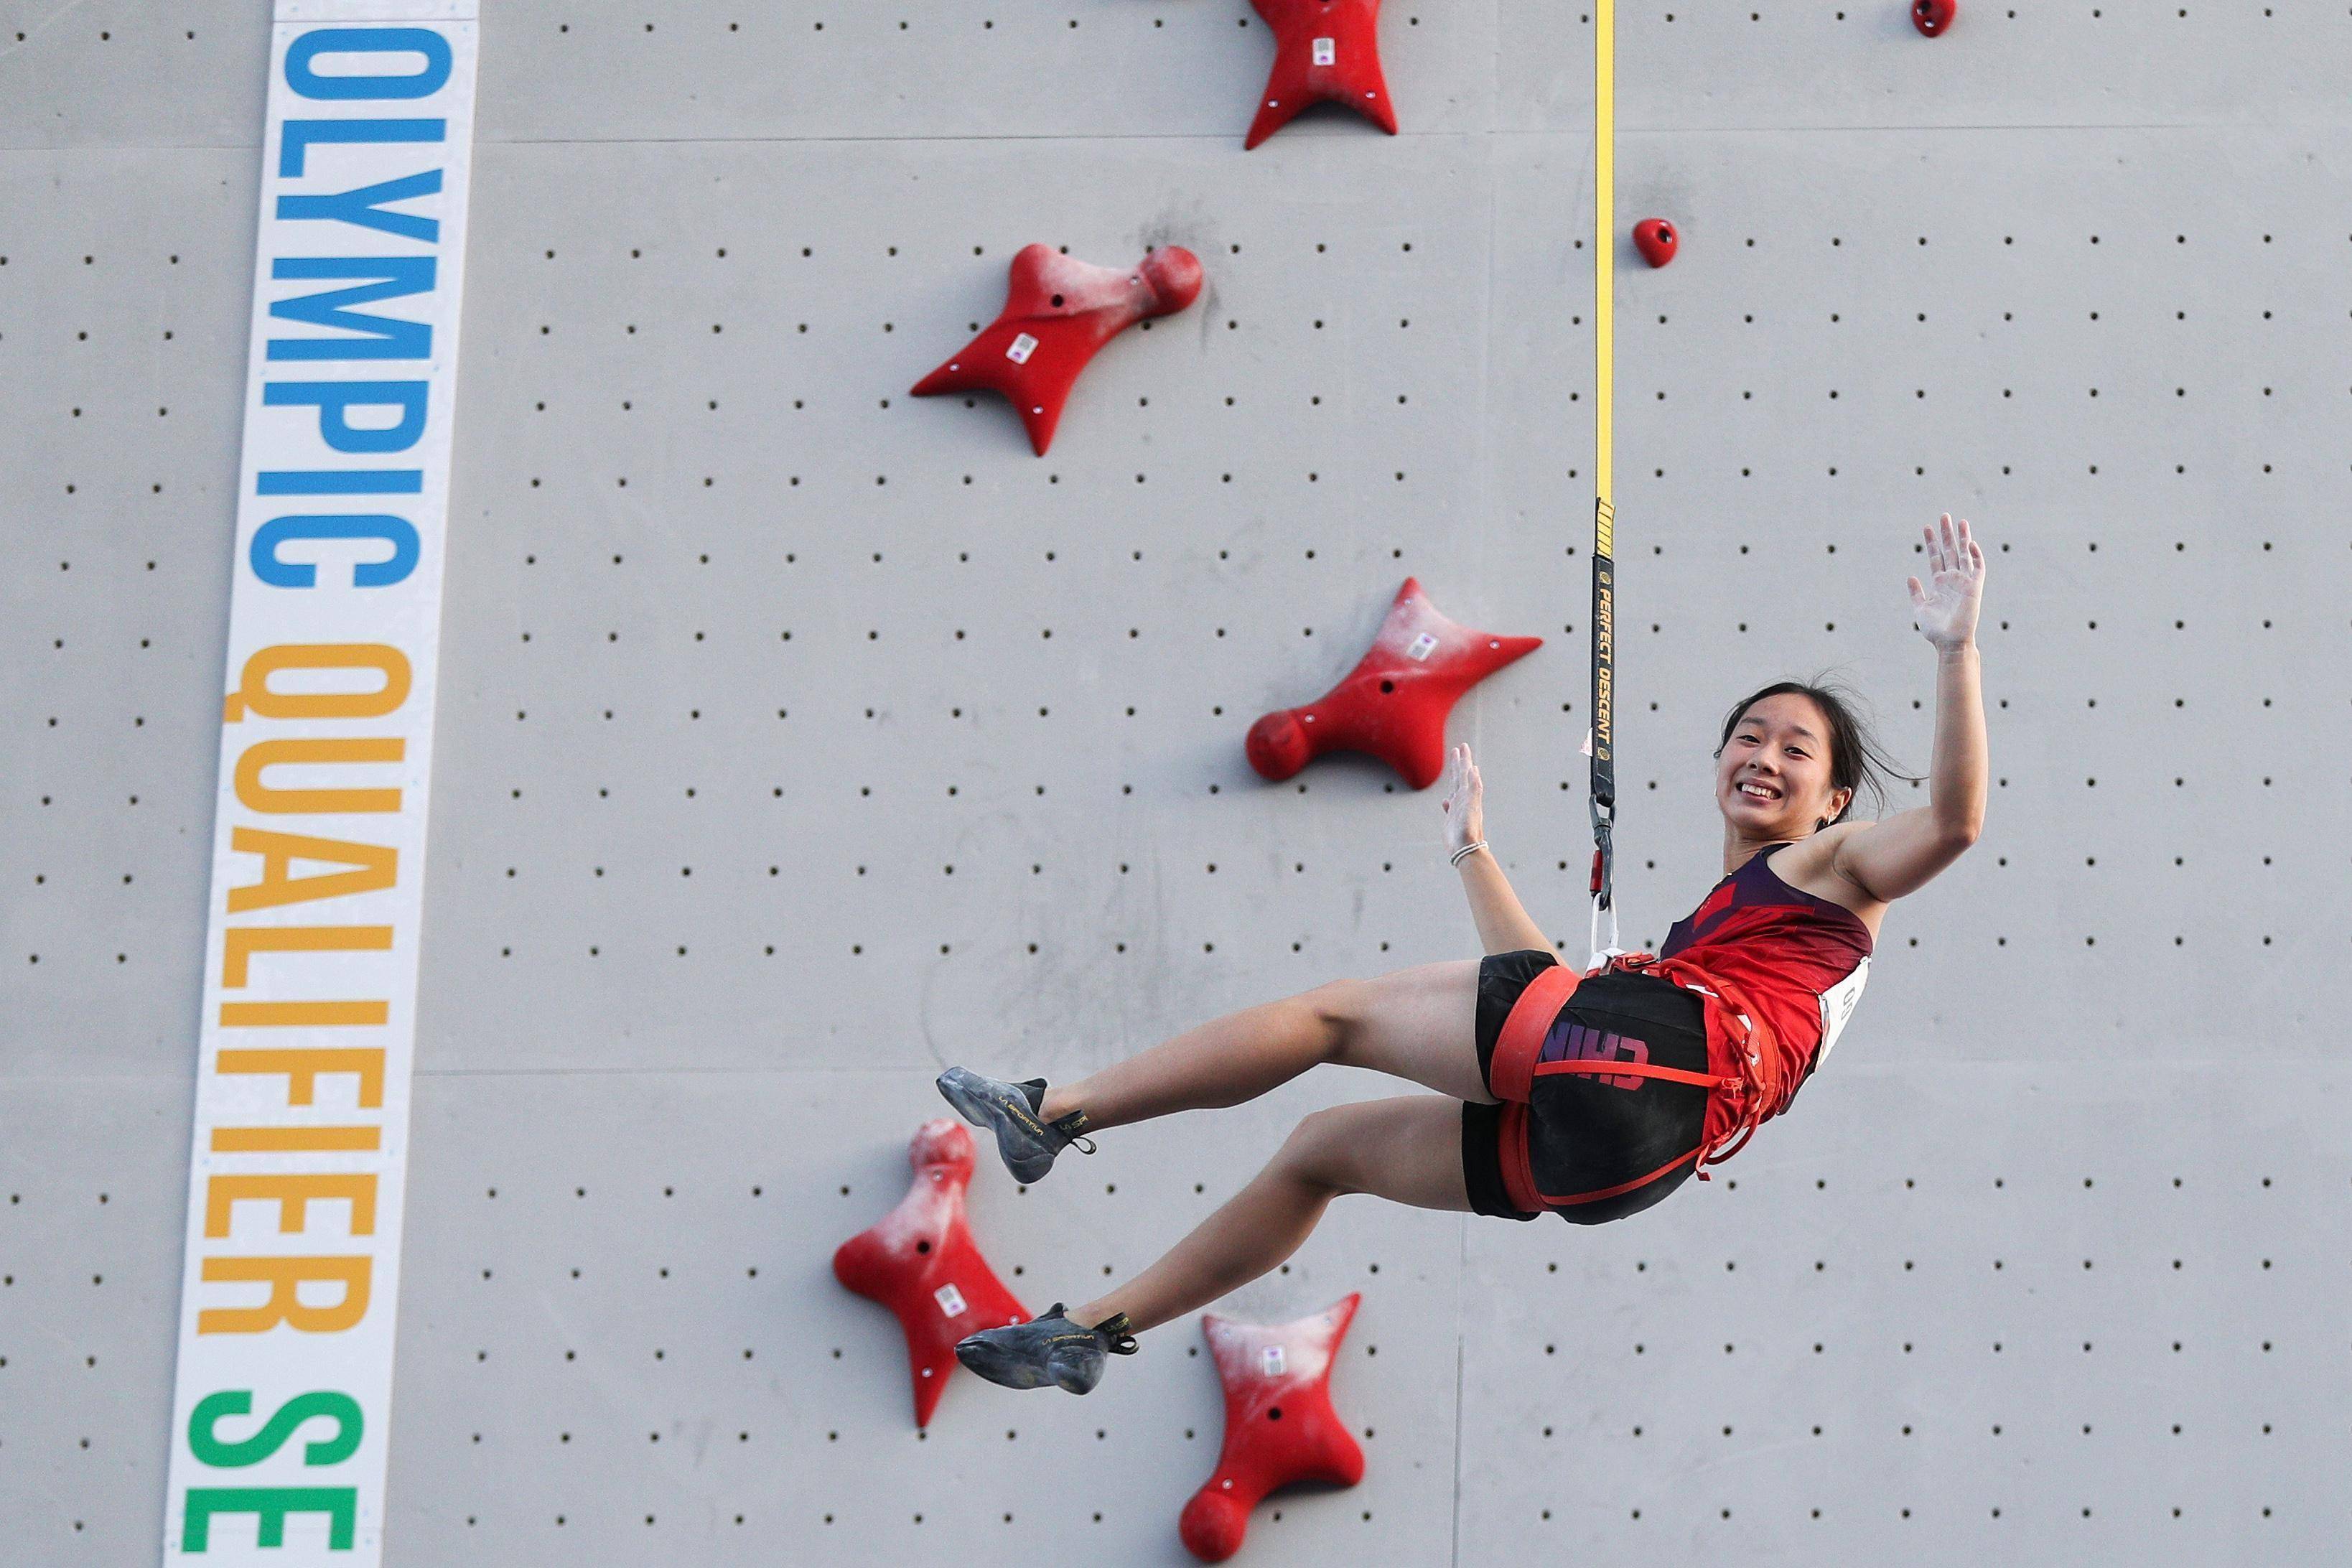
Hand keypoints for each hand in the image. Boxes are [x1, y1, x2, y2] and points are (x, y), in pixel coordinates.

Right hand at [1441, 743, 1484, 855]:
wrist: (1466, 848)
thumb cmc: (1468, 829)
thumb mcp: (1471, 806)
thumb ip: (1473, 789)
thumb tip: (1474, 770)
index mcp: (1468, 794)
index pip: (1465, 772)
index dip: (1464, 759)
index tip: (1463, 746)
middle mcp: (1464, 799)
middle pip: (1461, 777)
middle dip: (1459, 763)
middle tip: (1458, 749)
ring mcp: (1458, 809)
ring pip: (1455, 788)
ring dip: (1454, 778)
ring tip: (1453, 769)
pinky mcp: (1452, 819)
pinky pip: (1450, 806)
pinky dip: (1448, 801)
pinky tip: (1447, 801)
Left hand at [1908, 512, 1984, 649]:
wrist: (1950, 642)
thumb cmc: (1935, 630)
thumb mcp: (1920, 609)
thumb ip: (1916, 593)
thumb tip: (1910, 576)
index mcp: (1939, 583)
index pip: (1935, 558)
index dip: (1931, 543)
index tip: (1926, 527)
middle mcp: (1953, 580)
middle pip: (1950, 551)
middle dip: (1947, 534)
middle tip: (1944, 516)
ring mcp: (1964, 582)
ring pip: (1964, 555)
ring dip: (1962, 538)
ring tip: (1959, 521)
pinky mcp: (1975, 587)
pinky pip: (1978, 568)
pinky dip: (1975, 555)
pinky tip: (1970, 542)